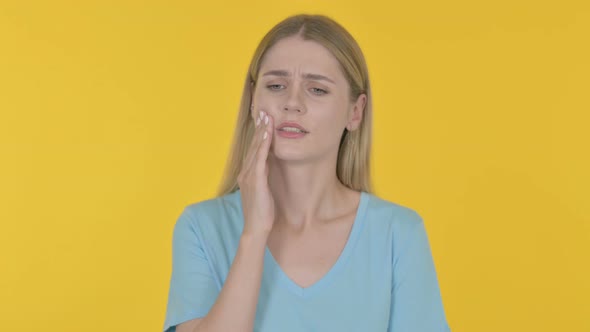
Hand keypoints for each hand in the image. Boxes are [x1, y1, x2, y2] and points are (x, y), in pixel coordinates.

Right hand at [237, 110, 274, 236]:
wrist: (256, 229)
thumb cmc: (262, 213)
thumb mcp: (263, 191)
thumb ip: (264, 177)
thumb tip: (269, 165)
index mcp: (247, 174)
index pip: (253, 150)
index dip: (258, 134)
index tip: (263, 120)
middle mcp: (246, 172)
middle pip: (253, 145)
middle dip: (259, 128)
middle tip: (263, 111)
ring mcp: (249, 176)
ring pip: (256, 149)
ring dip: (261, 132)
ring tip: (266, 117)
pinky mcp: (256, 181)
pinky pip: (260, 159)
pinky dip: (263, 145)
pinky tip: (267, 134)